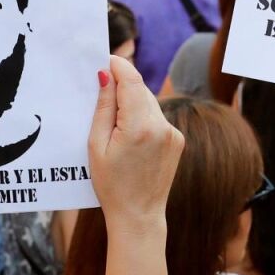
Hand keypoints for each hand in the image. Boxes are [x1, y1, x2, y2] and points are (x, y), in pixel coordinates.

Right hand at [88, 55, 183, 234]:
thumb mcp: (96, 146)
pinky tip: (129, 132)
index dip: (118, 65)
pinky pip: (157, 116)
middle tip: (100, 85)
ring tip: (112, 116)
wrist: (139, 215)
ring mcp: (173, 132)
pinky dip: (142, 115)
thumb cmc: (111, 184)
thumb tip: (105, 76)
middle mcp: (161, 126)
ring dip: (132, 100)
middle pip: (140, 89)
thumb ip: (103, 108)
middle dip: (121, 83)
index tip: (103, 59)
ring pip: (149, 101)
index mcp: (139, 127)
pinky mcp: (178, 139)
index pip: (131, 80)